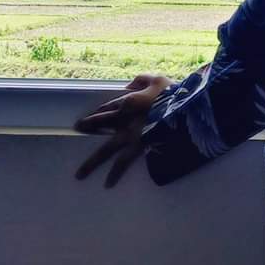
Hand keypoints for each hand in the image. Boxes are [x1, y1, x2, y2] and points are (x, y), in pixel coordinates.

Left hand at [73, 73, 172, 187]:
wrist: (188, 113)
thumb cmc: (174, 94)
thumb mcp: (158, 80)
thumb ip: (141, 81)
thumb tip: (129, 86)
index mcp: (129, 101)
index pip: (109, 107)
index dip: (99, 111)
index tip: (92, 116)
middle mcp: (125, 119)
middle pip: (101, 123)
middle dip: (89, 126)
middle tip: (76, 128)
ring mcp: (130, 135)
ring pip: (108, 149)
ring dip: (92, 162)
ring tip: (79, 176)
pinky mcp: (139, 148)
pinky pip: (124, 162)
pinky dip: (115, 173)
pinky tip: (108, 184)